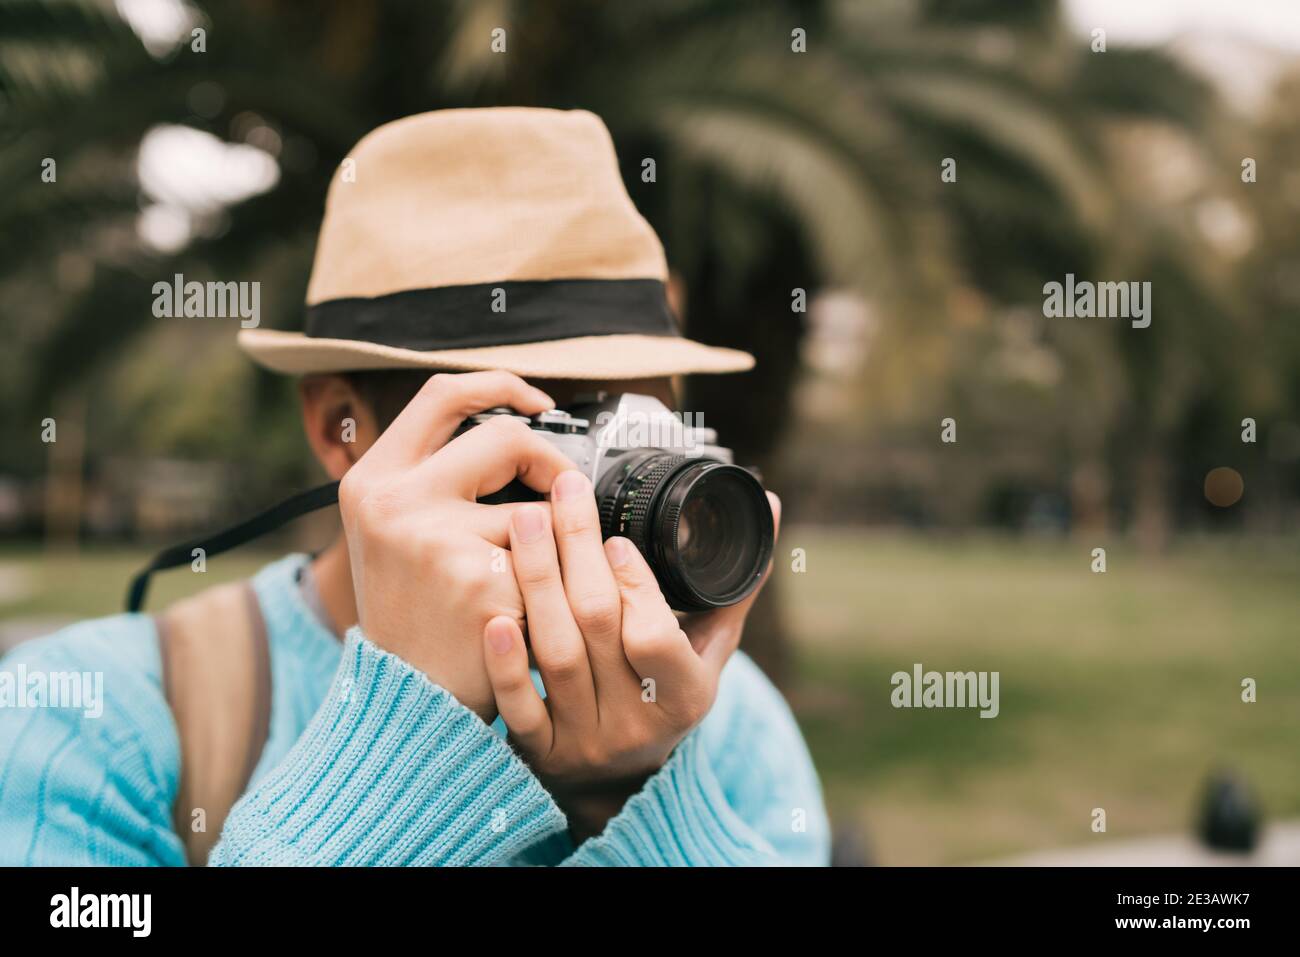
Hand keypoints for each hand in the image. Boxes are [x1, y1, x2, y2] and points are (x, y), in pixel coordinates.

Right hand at [337, 371, 574, 721]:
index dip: (500, 386)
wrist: (409, 703)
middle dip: (549, 463)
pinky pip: (548, 563)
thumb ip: (436, 480)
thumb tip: (516, 426)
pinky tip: (523, 619)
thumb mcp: (395, 535)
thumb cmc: (415, 616)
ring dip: (548, 546)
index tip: (539, 402)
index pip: (442, 395)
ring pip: (535, 510)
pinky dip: (550, 589)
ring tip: (523, 584)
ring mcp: (435, 541)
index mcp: (372, 480)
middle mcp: (394, 501)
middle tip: (563, 492)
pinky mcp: (481, 582)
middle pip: (503, 439)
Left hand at [482, 468, 780, 838]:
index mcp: (686, 695)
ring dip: (537, 582)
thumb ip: (734, 581)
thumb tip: (769, 506)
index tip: (615, 536)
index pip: (655, 636)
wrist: (623, 779)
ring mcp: (585, 740)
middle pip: (597, 627)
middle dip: (577, 550)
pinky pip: (518, 708)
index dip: (634, 585)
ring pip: (555, 655)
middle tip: (562, 494)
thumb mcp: (711, 648)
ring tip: (525, 522)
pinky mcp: (539, 753)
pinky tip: (494, 616)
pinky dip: (506, 663)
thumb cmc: (668, 692)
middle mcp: (636, 722)